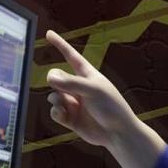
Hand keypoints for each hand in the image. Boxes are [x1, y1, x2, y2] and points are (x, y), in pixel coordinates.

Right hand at [43, 29, 164, 167]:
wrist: (118, 133)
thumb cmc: (111, 107)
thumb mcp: (93, 90)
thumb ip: (71, 83)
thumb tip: (49, 77)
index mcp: (88, 75)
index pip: (71, 56)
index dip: (60, 45)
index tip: (49, 33)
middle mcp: (79, 88)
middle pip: (56, 77)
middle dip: (54, 81)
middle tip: (58, 86)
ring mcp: (74, 103)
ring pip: (53, 95)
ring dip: (56, 99)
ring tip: (65, 105)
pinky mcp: (71, 118)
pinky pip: (55, 111)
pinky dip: (56, 112)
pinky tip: (64, 115)